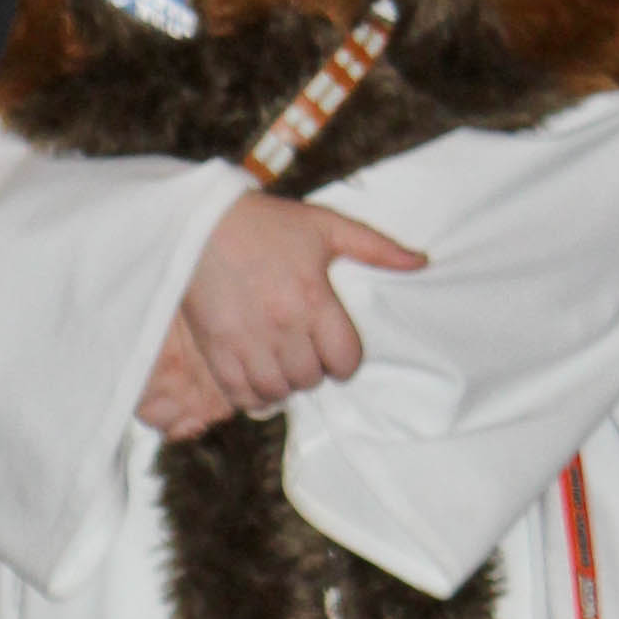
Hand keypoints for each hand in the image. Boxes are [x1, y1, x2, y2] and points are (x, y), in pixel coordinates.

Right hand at [136, 191, 428, 434]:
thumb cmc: (266, 224)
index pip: (345, 359)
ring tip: (278, 364)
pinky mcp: (217, 350)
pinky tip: (254, 375)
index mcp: (315, 299)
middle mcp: (284, 326)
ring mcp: (248, 342)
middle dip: (311, 369)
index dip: (343, 360)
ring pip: (278, 391)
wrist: (197, 224)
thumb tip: (420, 262)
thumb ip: (376, 247)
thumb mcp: (325, 226)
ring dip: (283, 384)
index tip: (332, 350)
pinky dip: (251, 393)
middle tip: (301, 351)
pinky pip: (241, 394)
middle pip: (311, 379)